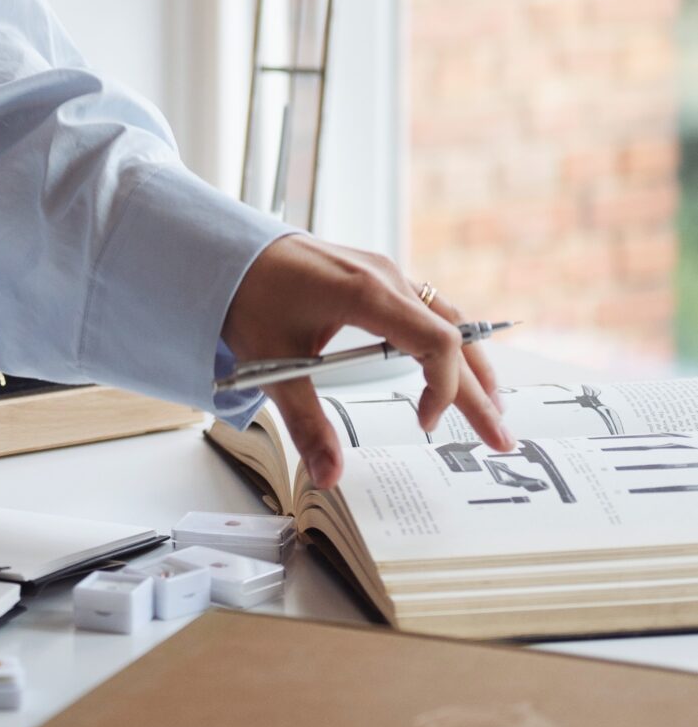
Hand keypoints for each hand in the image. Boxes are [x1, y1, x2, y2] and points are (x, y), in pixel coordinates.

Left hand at [221, 235, 512, 490]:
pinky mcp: (377, 275)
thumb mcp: (273, 364)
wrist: (224, 249)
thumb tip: (330, 477)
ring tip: (493, 407)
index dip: (443, 389)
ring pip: (448, 319)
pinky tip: (456, 367)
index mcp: (367, 293)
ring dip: (471, 365)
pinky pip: (428, 308)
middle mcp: (386, 277)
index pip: (438, 342)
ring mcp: (385, 272)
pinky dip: (449, 342)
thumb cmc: (247, 295)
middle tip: (503, 438)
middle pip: (454, 336)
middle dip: (480, 392)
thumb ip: (307, 422)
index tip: (424, 425)